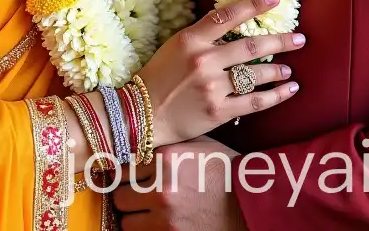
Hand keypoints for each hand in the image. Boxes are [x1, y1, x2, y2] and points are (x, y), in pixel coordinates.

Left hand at [115, 137, 245, 230]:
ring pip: (126, 222)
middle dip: (126, 197)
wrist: (249, 201)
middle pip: (119, 196)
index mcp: (166, 159)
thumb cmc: (223, 170)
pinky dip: (146, 230)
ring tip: (145, 213)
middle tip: (135, 197)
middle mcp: (161, 188)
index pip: (123, 169)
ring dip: (134, 218)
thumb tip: (136, 150)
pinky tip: (156, 223)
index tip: (127, 179)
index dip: (125, 175)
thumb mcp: (196, 146)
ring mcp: (166, 217)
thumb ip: (166, 148)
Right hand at [138, 0, 304, 146]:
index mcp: (191, 39)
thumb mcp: (177, 45)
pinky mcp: (219, 111)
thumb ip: (204, 35)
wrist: (142, 114)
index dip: (253, 5)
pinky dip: (276, 96)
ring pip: (255, 74)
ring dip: (278, 70)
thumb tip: (236, 24)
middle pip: (251, 47)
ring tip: (289, 69)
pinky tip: (290, 89)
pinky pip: (254, 102)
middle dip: (280, 42)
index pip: (227, 15)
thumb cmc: (160, 76)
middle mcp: (204, 61)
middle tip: (299, 39)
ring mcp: (212, 87)